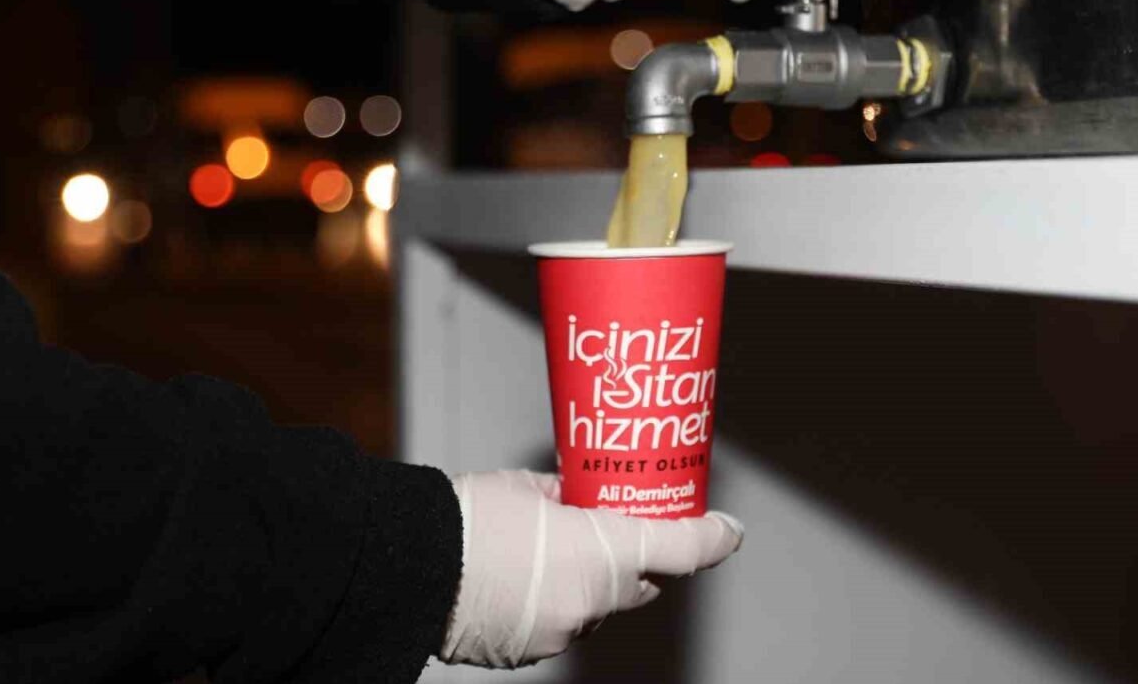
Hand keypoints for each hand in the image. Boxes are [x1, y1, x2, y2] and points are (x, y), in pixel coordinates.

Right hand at [439, 470, 743, 667]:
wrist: (410, 566)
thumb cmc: (466, 518)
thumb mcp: (529, 487)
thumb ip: (570, 494)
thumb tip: (584, 493)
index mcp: (599, 552)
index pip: (680, 550)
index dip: (711, 538)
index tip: (726, 530)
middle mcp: (591, 601)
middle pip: (641, 584)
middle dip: (643, 561)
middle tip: (634, 530)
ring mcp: (562, 632)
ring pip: (600, 606)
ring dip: (592, 583)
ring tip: (560, 551)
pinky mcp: (533, 651)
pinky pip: (563, 624)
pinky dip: (558, 604)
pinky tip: (528, 580)